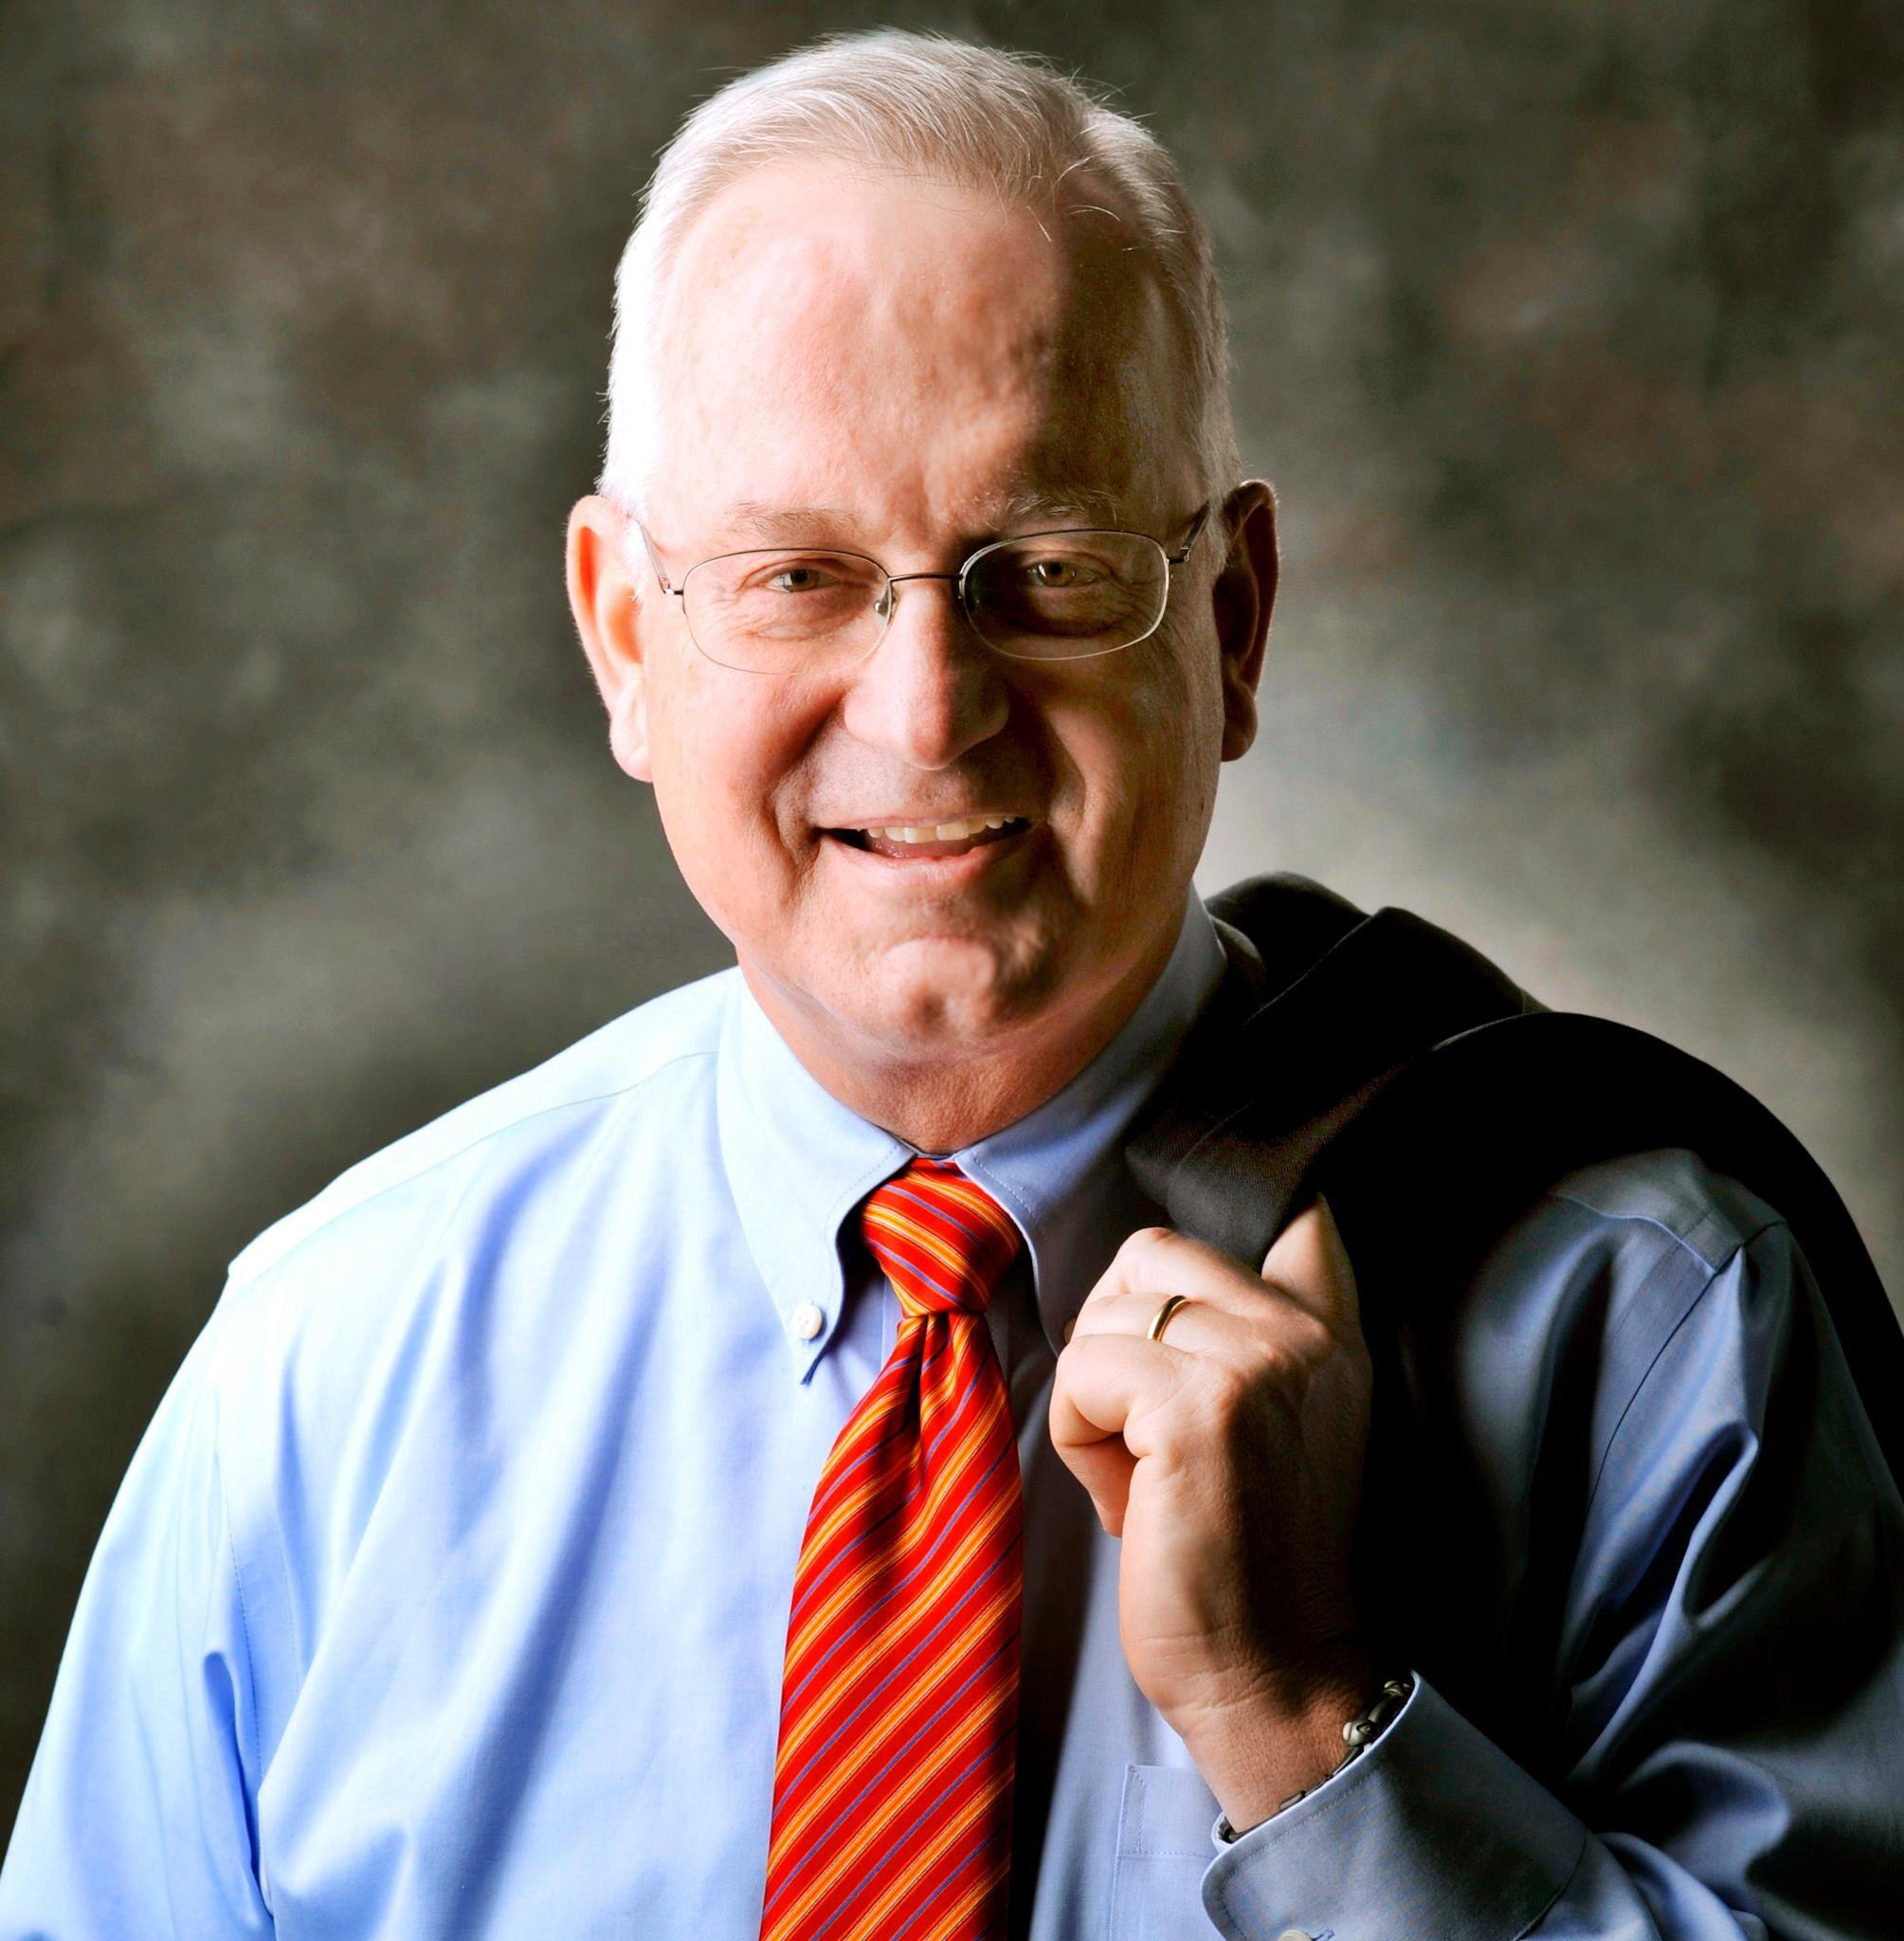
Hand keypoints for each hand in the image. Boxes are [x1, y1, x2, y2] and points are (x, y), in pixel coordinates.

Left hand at [1048, 1198, 1375, 1825]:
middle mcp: (1305, 1335)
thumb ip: (1240, 1335)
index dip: (1227, 1217)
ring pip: (1106, 1312)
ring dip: (1093, 1395)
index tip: (1191, 1274)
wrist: (1273, 1677)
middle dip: (1114, 1332)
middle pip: (1152, 1251)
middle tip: (1145, 1432)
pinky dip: (1076, 1437)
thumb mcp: (1271, 1423)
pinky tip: (1129, 1501)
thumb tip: (1142, 1271)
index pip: (1298, 1213)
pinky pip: (1081, 1372)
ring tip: (1143, 1475)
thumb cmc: (1243, 1557)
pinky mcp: (1199, 1407)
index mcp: (1330, 1333)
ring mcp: (1257, 1363)